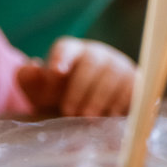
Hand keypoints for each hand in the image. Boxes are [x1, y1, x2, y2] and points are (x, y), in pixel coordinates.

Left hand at [16, 36, 136, 116]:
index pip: (66, 48)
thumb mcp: (41, 94)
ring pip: (114, 74)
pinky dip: (121, 103)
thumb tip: (32, 66)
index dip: (61, 57)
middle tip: (69, 111)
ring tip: (89, 118)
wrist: (92, 114)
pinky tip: (110, 116)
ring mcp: (119, 66)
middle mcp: (98, 55)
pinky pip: (133, 88)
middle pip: (92, 62)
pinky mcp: (137, 82)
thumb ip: (29, 80)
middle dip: (80, 88)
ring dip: (100, 98)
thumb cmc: (62, 100)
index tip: (56, 72)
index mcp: (72, 53)